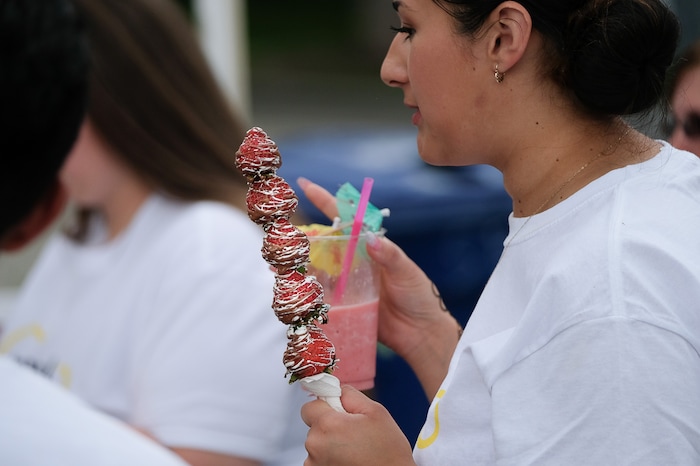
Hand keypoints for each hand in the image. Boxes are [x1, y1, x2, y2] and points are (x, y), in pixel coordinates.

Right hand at [297, 178, 459, 395]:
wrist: (421, 333)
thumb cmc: (418, 296)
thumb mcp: (406, 272)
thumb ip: (389, 255)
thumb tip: (372, 238)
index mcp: (370, 246)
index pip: (344, 219)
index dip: (324, 200)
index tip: (304, 184)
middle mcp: (355, 261)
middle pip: (323, 243)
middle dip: (302, 237)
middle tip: (281, 234)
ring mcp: (347, 283)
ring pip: (316, 267)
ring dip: (297, 263)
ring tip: (277, 262)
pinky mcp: (344, 305)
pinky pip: (320, 294)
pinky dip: (304, 290)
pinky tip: (290, 288)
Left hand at [301, 385, 414, 465]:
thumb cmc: (388, 451)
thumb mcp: (375, 411)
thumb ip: (349, 395)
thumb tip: (335, 390)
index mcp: (328, 425)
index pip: (309, 406)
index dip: (325, 406)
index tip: (338, 411)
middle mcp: (315, 445)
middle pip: (314, 426)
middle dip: (330, 425)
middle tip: (353, 433)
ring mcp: (314, 464)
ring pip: (317, 443)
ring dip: (330, 443)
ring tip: (354, 450)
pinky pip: (319, 459)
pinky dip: (330, 458)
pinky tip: (349, 460)